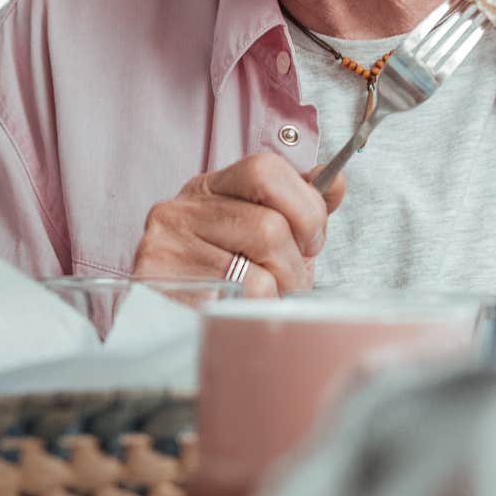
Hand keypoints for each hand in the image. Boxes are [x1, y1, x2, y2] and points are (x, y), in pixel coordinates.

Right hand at [132, 153, 346, 296]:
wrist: (167, 326)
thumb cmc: (225, 280)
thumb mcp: (266, 236)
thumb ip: (301, 207)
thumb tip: (334, 181)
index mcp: (211, 188)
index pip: (266, 169)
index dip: (303, 207)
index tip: (310, 240)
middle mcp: (182, 208)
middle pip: (269, 225)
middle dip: (295, 263)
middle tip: (289, 282)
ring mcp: (167, 243)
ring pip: (258, 269)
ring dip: (277, 293)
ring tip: (266, 301)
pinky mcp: (160, 282)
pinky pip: (239, 300)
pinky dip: (256, 312)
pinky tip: (240, 311)